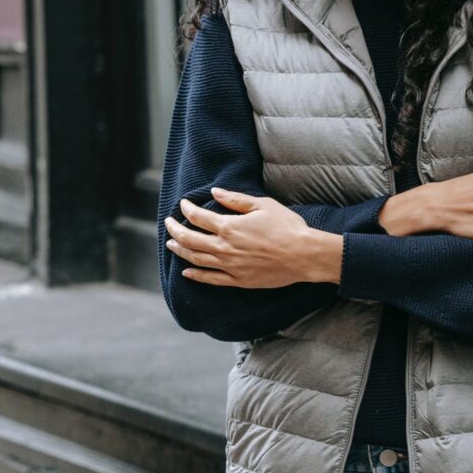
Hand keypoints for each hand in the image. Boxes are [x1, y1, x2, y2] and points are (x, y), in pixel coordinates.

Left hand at [164, 188, 342, 288]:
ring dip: (180, 251)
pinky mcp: (238, 280)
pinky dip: (195, 275)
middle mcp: (224, 247)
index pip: (198, 217)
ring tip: (171, 244)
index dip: (186, 209)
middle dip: (175, 230)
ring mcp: (229, 266)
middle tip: (168, 224)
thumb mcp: (262, 205)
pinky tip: (186, 272)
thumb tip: (214, 192)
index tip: (182, 204)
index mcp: (229, 226)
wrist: (304, 255)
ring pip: (196, 259)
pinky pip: (210, 279)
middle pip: (189, 239)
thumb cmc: (287, 227)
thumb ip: (235, 199)